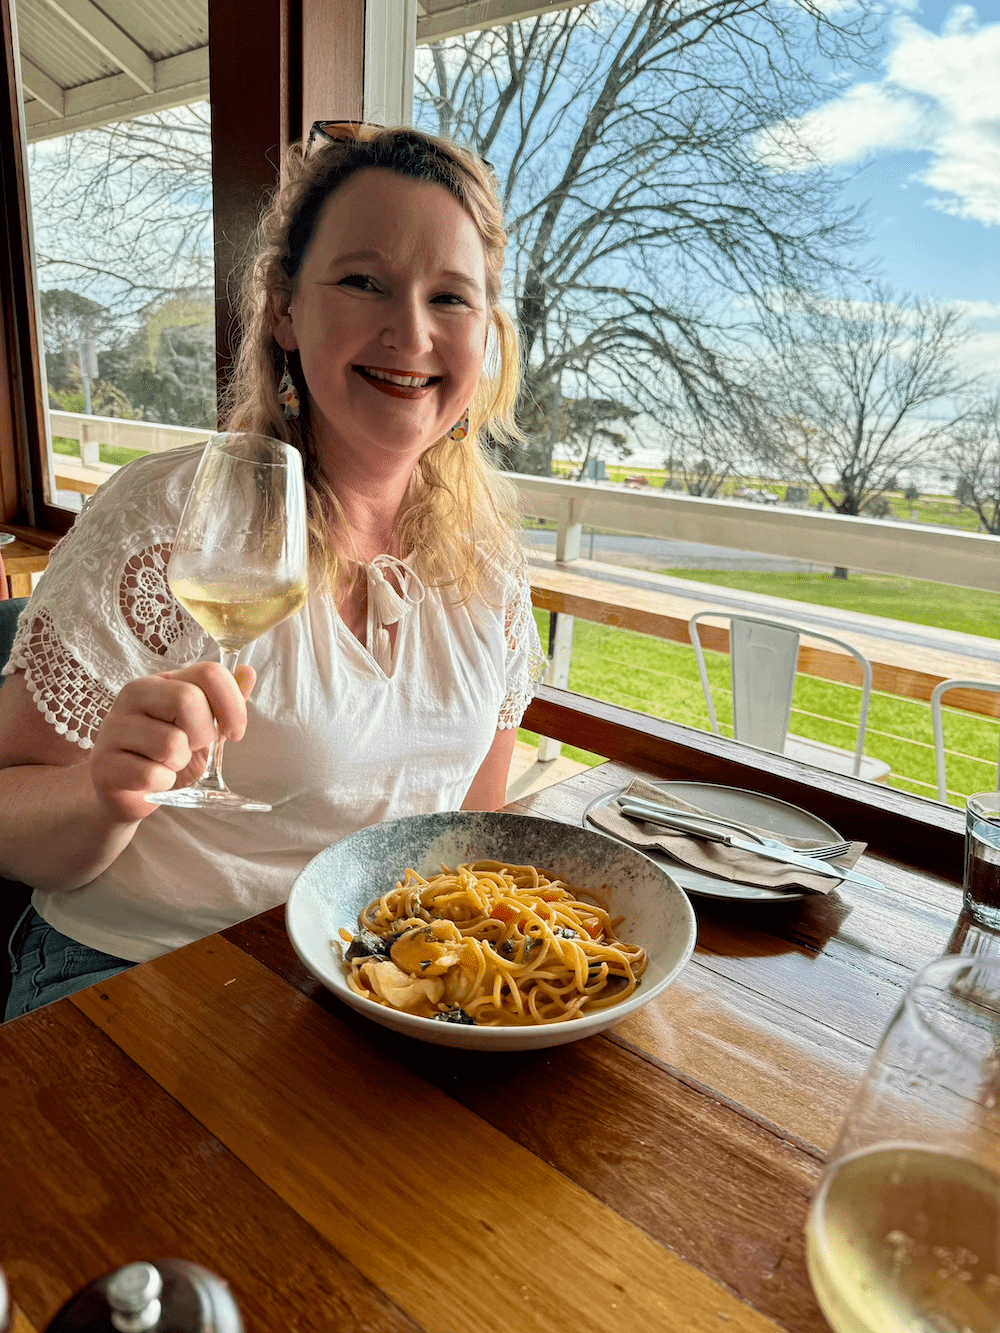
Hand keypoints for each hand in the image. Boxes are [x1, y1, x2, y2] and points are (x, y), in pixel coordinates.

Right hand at [88, 661, 256, 822]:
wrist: (126, 791)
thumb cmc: (165, 755)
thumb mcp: (201, 727)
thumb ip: (224, 702)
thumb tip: (247, 672)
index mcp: (162, 681)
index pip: (208, 672)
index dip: (232, 705)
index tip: (235, 732)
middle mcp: (134, 695)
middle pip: (187, 700)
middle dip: (203, 735)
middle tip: (193, 749)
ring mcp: (114, 727)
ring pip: (170, 743)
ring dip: (180, 764)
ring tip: (166, 764)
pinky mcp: (103, 764)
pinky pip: (151, 774)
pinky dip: (162, 784)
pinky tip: (151, 781)